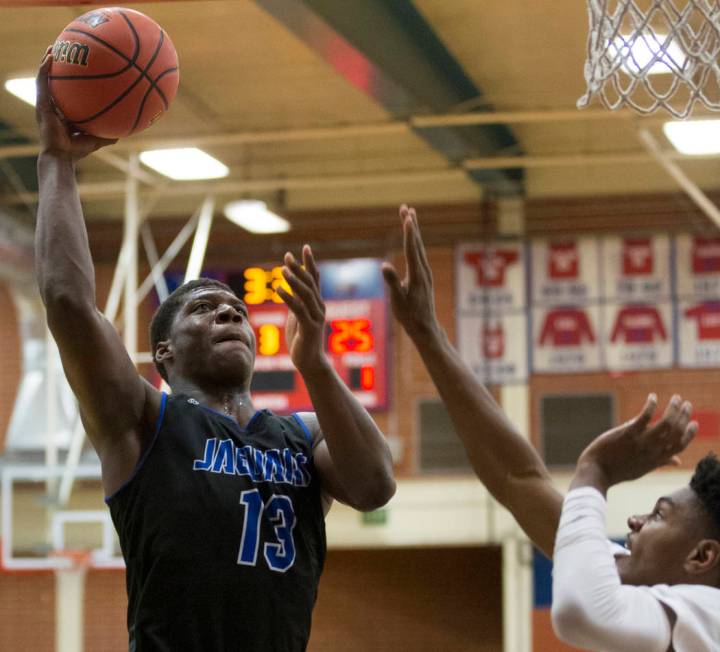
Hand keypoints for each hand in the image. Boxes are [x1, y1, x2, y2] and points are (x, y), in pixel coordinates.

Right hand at [36, 49, 116, 160]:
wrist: (62, 157)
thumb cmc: (77, 151)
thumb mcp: (97, 139)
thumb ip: (108, 135)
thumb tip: (125, 132)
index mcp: (65, 113)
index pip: (67, 94)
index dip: (70, 82)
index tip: (79, 69)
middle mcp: (54, 107)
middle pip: (55, 83)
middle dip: (59, 68)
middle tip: (66, 52)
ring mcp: (46, 105)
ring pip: (45, 79)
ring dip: (47, 62)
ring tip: (53, 47)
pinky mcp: (41, 105)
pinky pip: (42, 83)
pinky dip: (44, 69)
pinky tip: (49, 57)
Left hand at [277, 245, 327, 375]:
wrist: (310, 362)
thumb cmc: (303, 339)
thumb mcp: (299, 315)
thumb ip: (297, 300)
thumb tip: (291, 284)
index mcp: (317, 303)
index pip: (315, 279)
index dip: (310, 263)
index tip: (305, 247)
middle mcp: (319, 307)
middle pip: (310, 283)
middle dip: (299, 268)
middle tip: (288, 256)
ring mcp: (315, 318)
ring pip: (305, 294)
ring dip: (294, 281)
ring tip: (282, 269)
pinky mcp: (309, 328)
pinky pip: (298, 309)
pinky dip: (288, 298)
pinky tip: (278, 289)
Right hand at [381, 205, 438, 339]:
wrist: (425, 327)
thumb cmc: (409, 316)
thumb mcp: (398, 300)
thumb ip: (392, 282)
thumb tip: (384, 265)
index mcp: (417, 274)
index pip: (412, 248)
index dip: (409, 232)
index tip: (407, 216)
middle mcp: (423, 270)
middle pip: (417, 243)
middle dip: (411, 225)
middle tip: (406, 208)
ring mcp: (425, 273)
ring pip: (419, 247)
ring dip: (414, 231)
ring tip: (410, 216)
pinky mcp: (424, 276)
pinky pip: (419, 254)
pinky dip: (415, 242)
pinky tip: (413, 240)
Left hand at [572, 394, 696, 492]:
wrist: (596, 472)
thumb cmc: (618, 470)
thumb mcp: (643, 469)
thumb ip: (661, 462)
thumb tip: (678, 461)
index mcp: (657, 459)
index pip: (680, 445)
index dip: (689, 433)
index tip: (693, 423)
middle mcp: (653, 451)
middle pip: (676, 432)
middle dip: (684, 416)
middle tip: (686, 404)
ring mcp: (641, 442)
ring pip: (667, 423)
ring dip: (674, 408)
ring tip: (676, 398)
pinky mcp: (628, 433)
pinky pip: (645, 417)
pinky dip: (651, 405)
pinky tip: (653, 397)